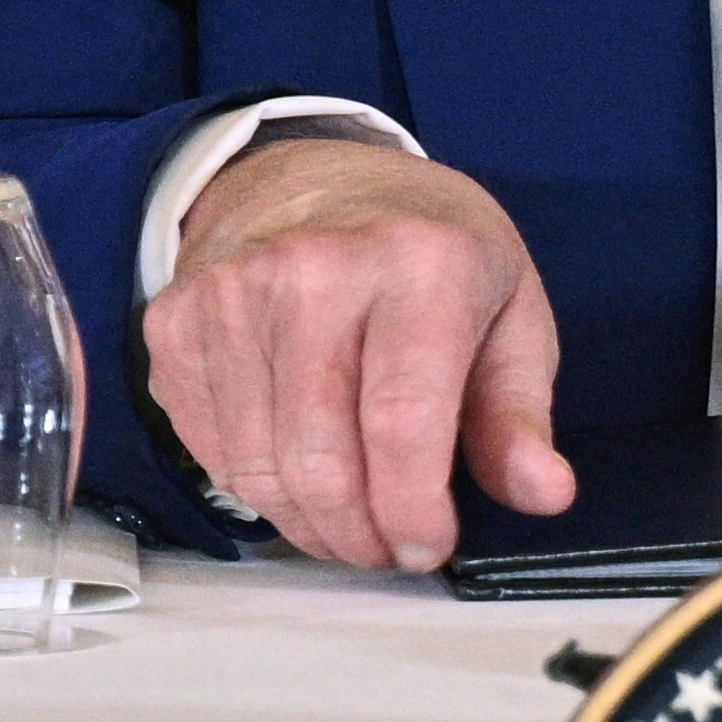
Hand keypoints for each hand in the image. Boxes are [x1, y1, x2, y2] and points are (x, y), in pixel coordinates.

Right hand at [147, 135, 570, 570]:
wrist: (312, 172)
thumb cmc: (426, 252)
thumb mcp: (508, 312)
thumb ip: (519, 413)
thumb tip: (544, 493)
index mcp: (419, 261)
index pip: (402, 423)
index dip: (413, 511)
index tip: (429, 546)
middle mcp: (314, 268)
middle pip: (321, 460)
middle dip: (360, 537)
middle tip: (388, 548)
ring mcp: (232, 294)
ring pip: (258, 470)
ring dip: (309, 525)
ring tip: (349, 522)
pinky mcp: (176, 323)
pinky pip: (210, 450)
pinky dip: (257, 488)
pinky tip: (297, 472)